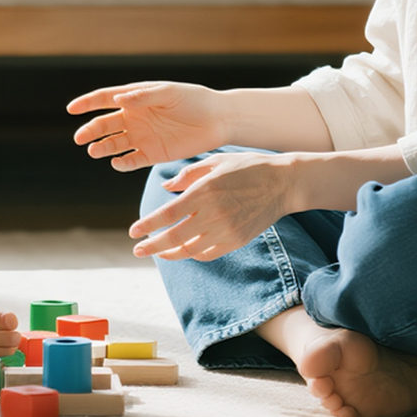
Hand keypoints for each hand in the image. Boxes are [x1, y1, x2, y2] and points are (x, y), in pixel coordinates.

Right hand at [68, 81, 226, 170]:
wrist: (218, 120)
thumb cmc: (194, 100)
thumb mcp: (169, 93)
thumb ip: (143, 96)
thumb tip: (118, 100)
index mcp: (135, 98)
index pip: (104, 99)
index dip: (87, 104)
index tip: (71, 109)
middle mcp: (134, 118)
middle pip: (105, 124)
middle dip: (90, 131)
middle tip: (80, 138)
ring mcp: (142, 136)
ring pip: (114, 144)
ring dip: (102, 147)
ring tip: (94, 151)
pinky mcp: (153, 154)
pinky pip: (132, 160)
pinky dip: (122, 163)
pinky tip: (117, 163)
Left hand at [127, 151, 329, 261]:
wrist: (283, 183)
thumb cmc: (247, 167)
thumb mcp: (215, 162)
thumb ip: (188, 176)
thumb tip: (166, 188)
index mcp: (205, 191)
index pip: (168, 214)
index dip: (148, 225)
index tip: (134, 231)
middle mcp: (213, 214)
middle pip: (174, 237)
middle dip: (152, 246)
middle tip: (138, 249)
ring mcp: (226, 230)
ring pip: (189, 250)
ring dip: (170, 253)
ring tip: (158, 253)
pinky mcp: (237, 240)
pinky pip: (208, 253)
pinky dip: (193, 254)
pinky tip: (184, 250)